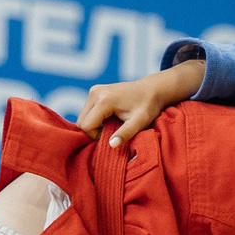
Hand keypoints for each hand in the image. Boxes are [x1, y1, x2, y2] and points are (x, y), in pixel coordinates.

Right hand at [79, 62, 205, 146]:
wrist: (153, 89)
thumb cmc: (148, 106)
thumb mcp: (139, 122)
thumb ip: (125, 134)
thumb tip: (111, 145)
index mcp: (103, 100)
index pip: (86, 126)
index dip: (96, 136)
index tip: (112, 136)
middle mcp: (95, 92)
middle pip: (81, 121)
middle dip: (94, 131)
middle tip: (112, 132)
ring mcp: (94, 90)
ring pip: (83, 117)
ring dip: (95, 125)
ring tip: (113, 124)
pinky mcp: (95, 91)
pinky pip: (87, 111)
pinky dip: (95, 118)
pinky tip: (110, 118)